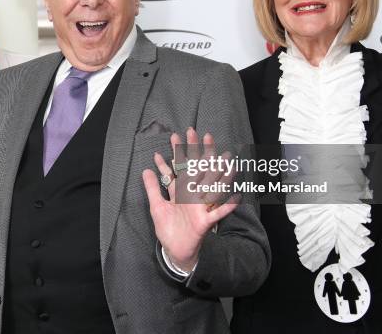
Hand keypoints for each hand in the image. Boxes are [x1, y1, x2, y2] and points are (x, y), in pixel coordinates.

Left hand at [143, 128, 237, 271]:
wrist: (176, 250)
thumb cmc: (169, 228)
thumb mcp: (157, 206)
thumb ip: (152, 188)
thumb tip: (146, 170)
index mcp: (180, 191)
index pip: (178, 167)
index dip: (175, 152)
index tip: (173, 137)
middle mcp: (191, 195)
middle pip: (195, 168)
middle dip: (195, 150)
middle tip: (194, 132)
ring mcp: (200, 206)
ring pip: (211, 186)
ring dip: (219, 173)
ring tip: (226, 158)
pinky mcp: (204, 222)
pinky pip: (218, 214)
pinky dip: (227, 207)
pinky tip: (236, 198)